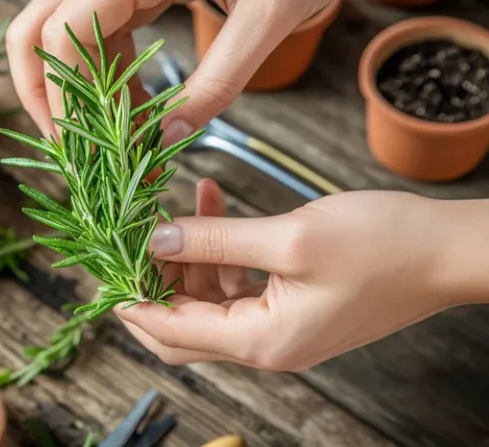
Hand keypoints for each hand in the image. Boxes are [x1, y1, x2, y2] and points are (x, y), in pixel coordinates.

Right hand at [6, 0, 360, 140]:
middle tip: (67, 142)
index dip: (65, 93)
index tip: (87, 144)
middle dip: (42, 88)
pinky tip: (129, 101)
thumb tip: (170, 137)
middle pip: (40, 22)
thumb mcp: (270, 15)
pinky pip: (97, 20)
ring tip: (106, 133)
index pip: (67, 30)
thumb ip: (219, 82)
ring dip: (73, 81)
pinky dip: (101, 65)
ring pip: (62, 23)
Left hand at [115, 180, 488, 369]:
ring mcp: (278, 327)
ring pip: (206, 300)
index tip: (102, 262)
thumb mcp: (288, 238)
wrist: (447, 251)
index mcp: (260, 340)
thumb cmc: (382, 246)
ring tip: (185, 204)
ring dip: (189, 254)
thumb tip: (156, 239)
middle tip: (132, 235)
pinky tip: (215, 206)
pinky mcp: (291, 306)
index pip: (170, 332)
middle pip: (181, 325)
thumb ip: (216, 240)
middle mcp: (264, 344)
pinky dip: (220, 250)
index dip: (130, 299)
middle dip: (153, 280)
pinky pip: (237, 284)